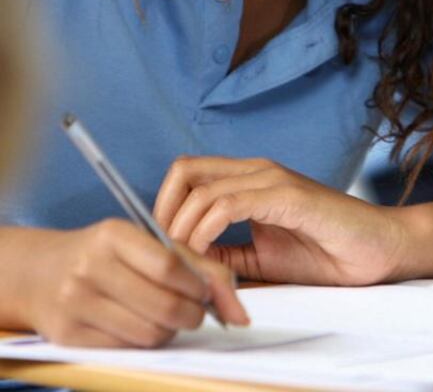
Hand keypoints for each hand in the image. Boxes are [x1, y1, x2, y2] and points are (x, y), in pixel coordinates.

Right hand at [23, 220, 248, 347]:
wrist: (40, 273)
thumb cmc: (110, 256)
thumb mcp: (150, 245)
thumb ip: (202, 268)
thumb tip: (241, 315)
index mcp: (113, 235)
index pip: (172, 268)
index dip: (199, 287)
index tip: (205, 292)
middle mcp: (89, 266)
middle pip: (165, 306)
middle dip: (193, 314)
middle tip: (194, 311)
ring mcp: (74, 302)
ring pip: (150, 333)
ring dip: (171, 331)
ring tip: (167, 317)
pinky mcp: (67, 335)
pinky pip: (127, 348)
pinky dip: (145, 341)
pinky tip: (141, 325)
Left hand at [153, 156, 408, 285]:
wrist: (379, 251)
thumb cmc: (330, 254)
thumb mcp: (261, 258)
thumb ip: (225, 254)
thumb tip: (185, 261)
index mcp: (251, 181)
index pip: (188, 175)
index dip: (165, 208)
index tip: (165, 248)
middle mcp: (258, 172)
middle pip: (184, 171)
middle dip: (164, 214)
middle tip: (169, 253)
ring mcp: (273, 180)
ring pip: (201, 189)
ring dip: (183, 230)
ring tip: (188, 264)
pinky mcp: (288, 196)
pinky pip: (228, 206)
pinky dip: (206, 232)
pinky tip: (208, 256)